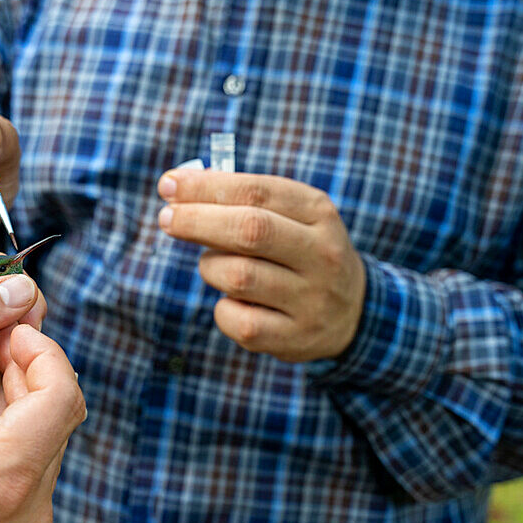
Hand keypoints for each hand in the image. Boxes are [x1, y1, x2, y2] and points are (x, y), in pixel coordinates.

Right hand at [0, 326, 85, 522]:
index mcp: (9, 475)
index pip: (62, 393)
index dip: (42, 352)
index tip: (9, 331)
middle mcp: (33, 508)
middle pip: (57, 419)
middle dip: (28, 374)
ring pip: (43, 448)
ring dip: (18, 408)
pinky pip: (28, 480)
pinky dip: (9, 443)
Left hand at [157, 170, 365, 362]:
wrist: (354, 313)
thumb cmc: (300, 252)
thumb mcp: (291, 215)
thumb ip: (242, 200)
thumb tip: (178, 187)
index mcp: (319, 213)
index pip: (256, 192)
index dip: (206, 187)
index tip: (169, 184)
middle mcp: (321, 254)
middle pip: (249, 230)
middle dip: (197, 220)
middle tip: (167, 219)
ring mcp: (311, 299)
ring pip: (238, 276)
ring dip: (210, 266)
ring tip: (213, 264)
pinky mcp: (296, 338)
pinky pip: (239, 321)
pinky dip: (222, 309)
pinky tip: (232, 302)